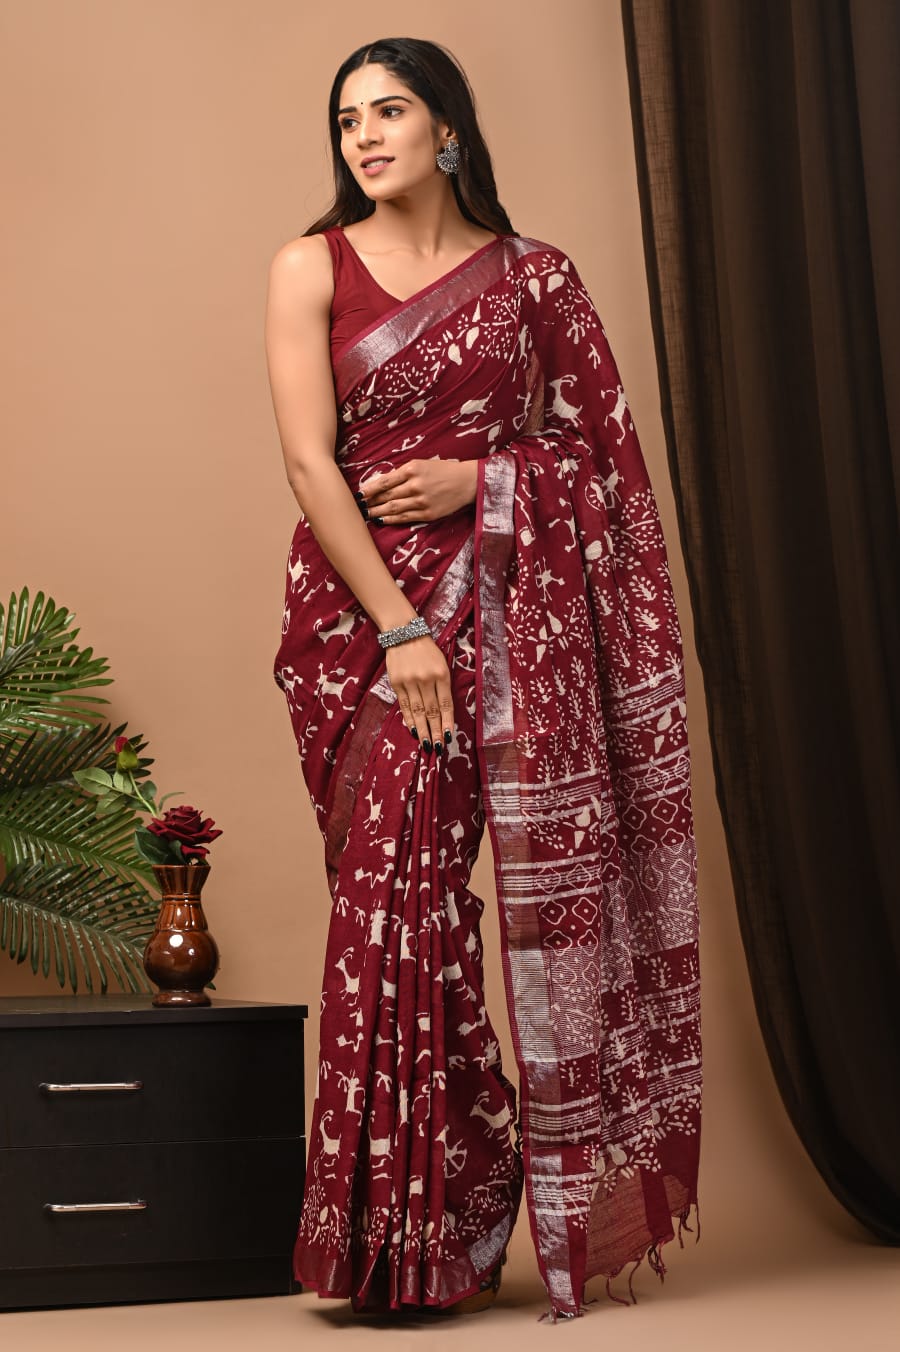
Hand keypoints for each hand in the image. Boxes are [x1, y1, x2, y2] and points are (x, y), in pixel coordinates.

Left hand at [362, 458, 477, 524]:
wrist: (466, 482)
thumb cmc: (442, 470)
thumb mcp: (421, 464)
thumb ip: (402, 473)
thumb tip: (381, 483)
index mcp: (412, 469)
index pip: (385, 481)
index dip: (369, 489)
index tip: (359, 494)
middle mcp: (415, 485)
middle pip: (387, 496)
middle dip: (370, 502)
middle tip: (358, 506)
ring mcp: (422, 501)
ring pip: (394, 508)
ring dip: (377, 512)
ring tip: (367, 515)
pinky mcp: (428, 513)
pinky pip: (405, 518)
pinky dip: (392, 520)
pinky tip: (382, 520)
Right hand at [385, 634, 453, 753]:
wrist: (404, 634)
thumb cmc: (427, 651)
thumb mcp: (442, 664)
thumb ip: (443, 686)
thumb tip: (443, 713)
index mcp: (441, 674)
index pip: (446, 704)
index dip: (448, 723)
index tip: (449, 738)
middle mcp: (426, 679)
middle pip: (432, 711)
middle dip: (436, 731)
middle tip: (438, 748)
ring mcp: (410, 682)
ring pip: (417, 711)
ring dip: (423, 730)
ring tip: (427, 744)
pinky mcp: (397, 683)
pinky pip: (404, 705)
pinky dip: (409, 719)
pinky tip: (413, 730)